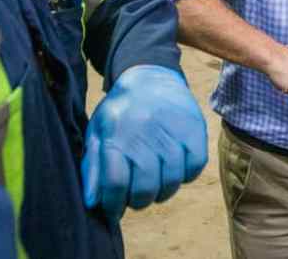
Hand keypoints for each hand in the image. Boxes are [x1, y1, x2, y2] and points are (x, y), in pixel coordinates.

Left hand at [82, 66, 207, 220]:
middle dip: (138, 202)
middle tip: (136, 197)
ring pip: (171, 182)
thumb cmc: (120, 112)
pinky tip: (173, 168)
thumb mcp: (98, 133)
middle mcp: (144, 131)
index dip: (113, 205)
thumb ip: (93, 168)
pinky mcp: (195, 129)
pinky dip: (185, 175)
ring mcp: (172, 130)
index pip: (115, 183)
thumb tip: (92, 203)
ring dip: (161, 192)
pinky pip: (194, 168)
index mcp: (116, 133)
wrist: (151, 77)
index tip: (114, 210)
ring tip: (154, 183)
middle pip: (145, 188)